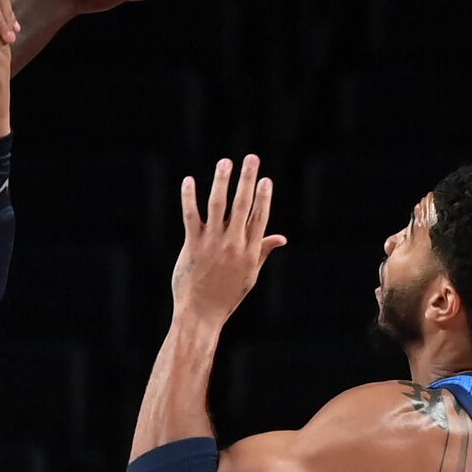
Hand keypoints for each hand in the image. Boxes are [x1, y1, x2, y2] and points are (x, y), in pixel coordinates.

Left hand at [172, 156, 286, 325]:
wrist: (202, 313)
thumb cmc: (227, 295)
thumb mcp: (250, 275)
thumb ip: (263, 251)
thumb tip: (282, 238)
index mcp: (250, 251)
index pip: (260, 217)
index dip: (263, 196)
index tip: (265, 178)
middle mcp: (234, 244)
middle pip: (243, 205)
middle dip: (248, 179)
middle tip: (251, 158)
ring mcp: (213, 244)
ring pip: (219, 206)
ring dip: (222, 181)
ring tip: (225, 162)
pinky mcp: (193, 245)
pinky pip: (191, 216)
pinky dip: (190, 197)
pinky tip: (189, 181)